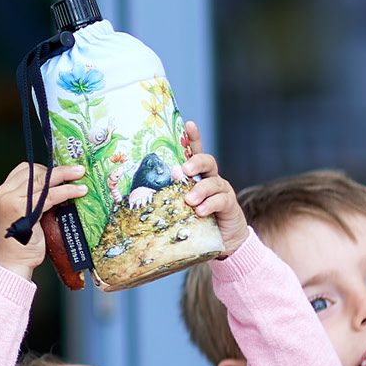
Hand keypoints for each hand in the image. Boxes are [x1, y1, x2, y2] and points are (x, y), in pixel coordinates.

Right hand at [0, 162, 85, 276]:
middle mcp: (4, 193)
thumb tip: (56, 188)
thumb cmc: (20, 244)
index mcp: (1, 193)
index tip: (60, 173)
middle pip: (34, 171)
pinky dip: (67, 191)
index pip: (23, 170)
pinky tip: (79, 191)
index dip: (43, 168)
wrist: (11, 263)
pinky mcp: (24, 210)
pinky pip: (50, 195)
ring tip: (81, 174)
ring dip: (65, 175)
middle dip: (58, 170)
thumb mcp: (22, 216)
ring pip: (44, 181)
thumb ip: (32, 200)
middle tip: (77, 170)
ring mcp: (12, 200)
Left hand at [179, 121, 247, 253]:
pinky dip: (210, 204)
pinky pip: (221, 200)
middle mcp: (211, 180)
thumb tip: (136, 198)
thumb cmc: (194, 222)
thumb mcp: (178, 207)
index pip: (195, 152)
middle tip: (185, 170)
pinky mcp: (230, 206)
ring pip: (213, 182)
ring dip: (200, 190)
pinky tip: (201, 211)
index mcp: (197, 176)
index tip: (188, 124)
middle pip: (208, 161)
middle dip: (196, 162)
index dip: (193, 138)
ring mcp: (222, 192)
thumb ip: (166, 199)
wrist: (223, 241)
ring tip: (190, 201)